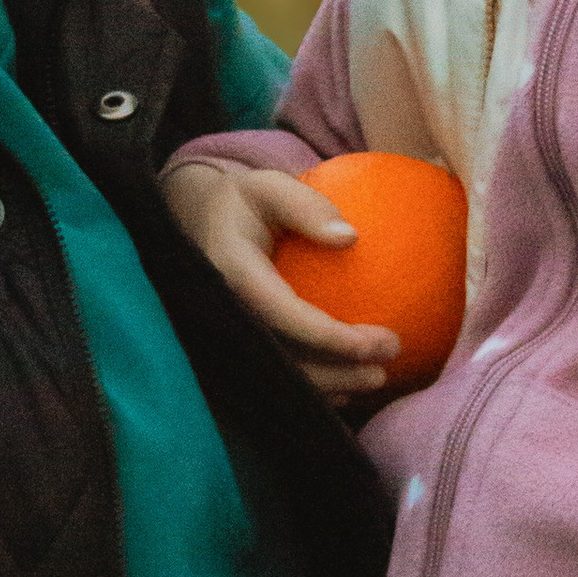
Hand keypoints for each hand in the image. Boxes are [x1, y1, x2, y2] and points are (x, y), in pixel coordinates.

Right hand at [161, 159, 400, 401]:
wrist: (193, 223)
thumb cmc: (242, 203)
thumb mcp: (268, 187)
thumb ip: (305, 206)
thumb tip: (351, 237)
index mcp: (232, 273)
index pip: (283, 314)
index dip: (330, 337)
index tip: (379, 342)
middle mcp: (224, 312)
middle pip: (283, 359)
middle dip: (337, 373)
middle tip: (384, 369)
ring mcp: (224, 335)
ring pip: (278, 377)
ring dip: (329, 388)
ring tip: (375, 379)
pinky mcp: (233, 347)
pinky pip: (271, 377)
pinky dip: (310, 389)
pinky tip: (347, 389)